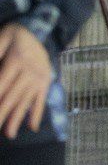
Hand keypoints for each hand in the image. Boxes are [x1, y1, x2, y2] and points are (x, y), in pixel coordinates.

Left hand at [0, 23, 51, 139]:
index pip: (2, 82)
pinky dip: (36, 114)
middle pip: (12, 96)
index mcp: (17, 59)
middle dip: (2, 113)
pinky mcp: (46, 82)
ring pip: (26, 101)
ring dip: (17, 118)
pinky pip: (41, 100)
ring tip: (8, 134)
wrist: (41, 30)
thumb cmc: (15, 36)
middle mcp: (30, 71)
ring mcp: (39, 78)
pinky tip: (31, 127)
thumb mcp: (3, 37)